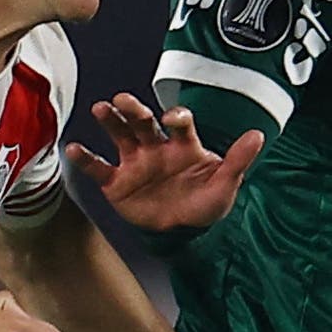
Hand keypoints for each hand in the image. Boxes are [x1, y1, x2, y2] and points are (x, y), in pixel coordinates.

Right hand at [63, 94, 263, 233]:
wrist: (184, 233)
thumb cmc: (204, 203)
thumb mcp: (225, 183)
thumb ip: (238, 160)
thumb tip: (258, 135)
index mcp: (182, 144)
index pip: (178, 122)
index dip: (175, 117)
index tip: (171, 118)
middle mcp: (156, 147)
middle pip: (143, 122)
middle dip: (134, 109)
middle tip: (123, 99)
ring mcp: (135, 163)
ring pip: (120, 136)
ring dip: (111, 121)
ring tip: (100, 109)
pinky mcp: (117, 183)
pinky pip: (99, 169)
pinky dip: (86, 159)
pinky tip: (73, 148)